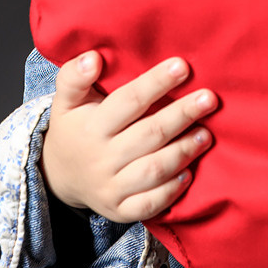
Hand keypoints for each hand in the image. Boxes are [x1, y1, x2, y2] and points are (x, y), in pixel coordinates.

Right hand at [40, 52, 218, 222]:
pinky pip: (149, 204)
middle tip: (209, 99)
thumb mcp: (65, 100)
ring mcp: (111, 187)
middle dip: (182, 115)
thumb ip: (74, 76)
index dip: (156, 83)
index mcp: (91, 127)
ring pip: (154, 170)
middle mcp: (102, 158)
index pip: (128, 101)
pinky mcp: (120, 210)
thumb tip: (93, 58)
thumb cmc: (73, 128)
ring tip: (206, 134)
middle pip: (149, 134)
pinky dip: (171, 190)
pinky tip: (189, 173)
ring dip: (183, 151)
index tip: (182, 66)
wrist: (58, 175)